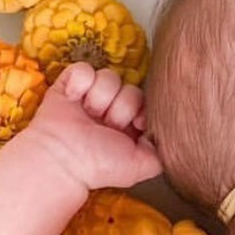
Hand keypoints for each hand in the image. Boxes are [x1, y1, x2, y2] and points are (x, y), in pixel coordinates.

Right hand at [24, 62, 160, 190]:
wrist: (65, 159)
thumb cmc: (100, 166)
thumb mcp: (143, 166)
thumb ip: (163, 153)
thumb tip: (169, 136)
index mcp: (127, 125)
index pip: (146, 101)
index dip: (143, 109)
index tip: (136, 125)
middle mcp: (110, 108)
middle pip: (130, 88)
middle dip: (121, 108)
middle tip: (107, 125)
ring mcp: (89, 96)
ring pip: (109, 77)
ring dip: (100, 98)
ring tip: (89, 115)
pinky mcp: (69, 85)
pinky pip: (84, 69)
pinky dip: (80, 83)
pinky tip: (74, 100)